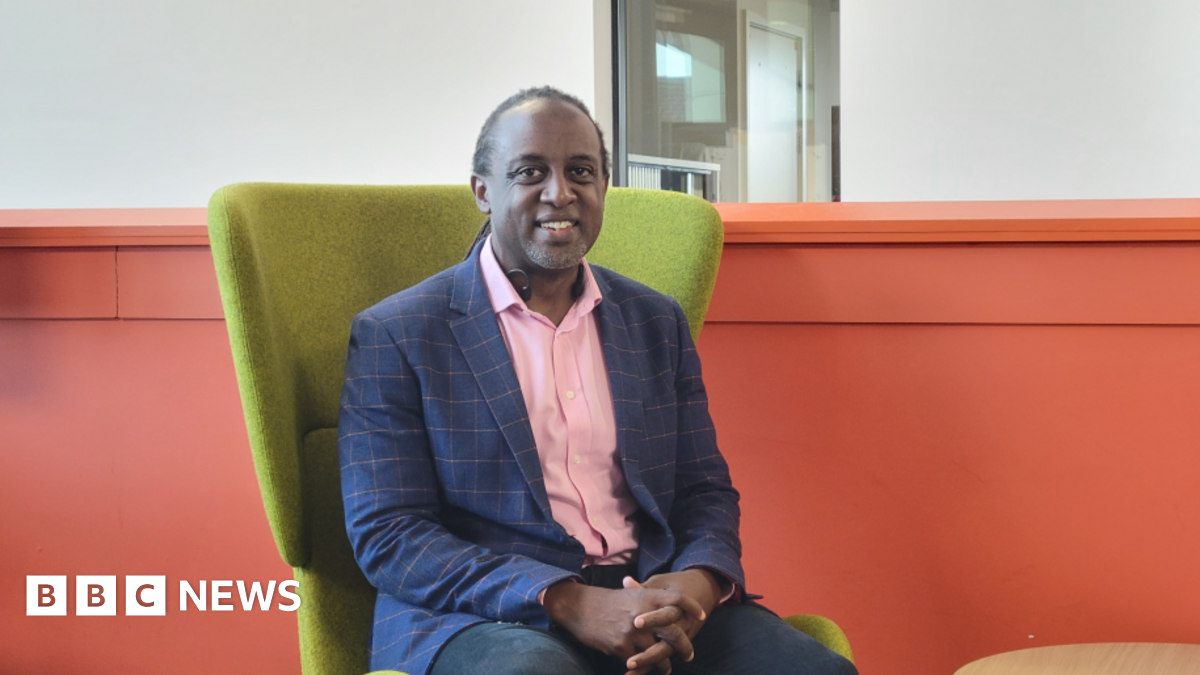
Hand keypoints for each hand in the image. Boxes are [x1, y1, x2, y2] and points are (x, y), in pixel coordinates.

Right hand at [542, 580, 704, 674]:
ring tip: (666, 668)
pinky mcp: (621, 647)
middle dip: (684, 646)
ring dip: (663, 664)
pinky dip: (641, 667)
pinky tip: (643, 669)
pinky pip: (637, 662)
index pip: (676, 598)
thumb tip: (669, 603)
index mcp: (645, 597)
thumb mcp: (628, 593)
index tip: (700, 616)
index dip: (691, 606)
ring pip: (657, 653)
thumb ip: (648, 598)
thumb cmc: (605, 601)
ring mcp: (632, 632)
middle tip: (689, 655)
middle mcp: (642, 614)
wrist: (578, 607)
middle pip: (673, 632)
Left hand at [626, 569, 722, 669]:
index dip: (653, 619)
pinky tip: (632, 674)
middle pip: (667, 641)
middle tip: (630, 660)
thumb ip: (644, 587)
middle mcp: (683, 624)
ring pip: (666, 652)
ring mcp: (682, 636)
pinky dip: (649, 667)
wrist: (703, 590)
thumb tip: (626, 581)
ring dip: (648, 662)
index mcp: (678, 606)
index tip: (636, 623)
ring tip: (630, 667)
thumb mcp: (661, 583)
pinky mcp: (678, 645)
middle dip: (649, 651)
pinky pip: (664, 657)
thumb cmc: (675, 584)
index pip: (666, 614)